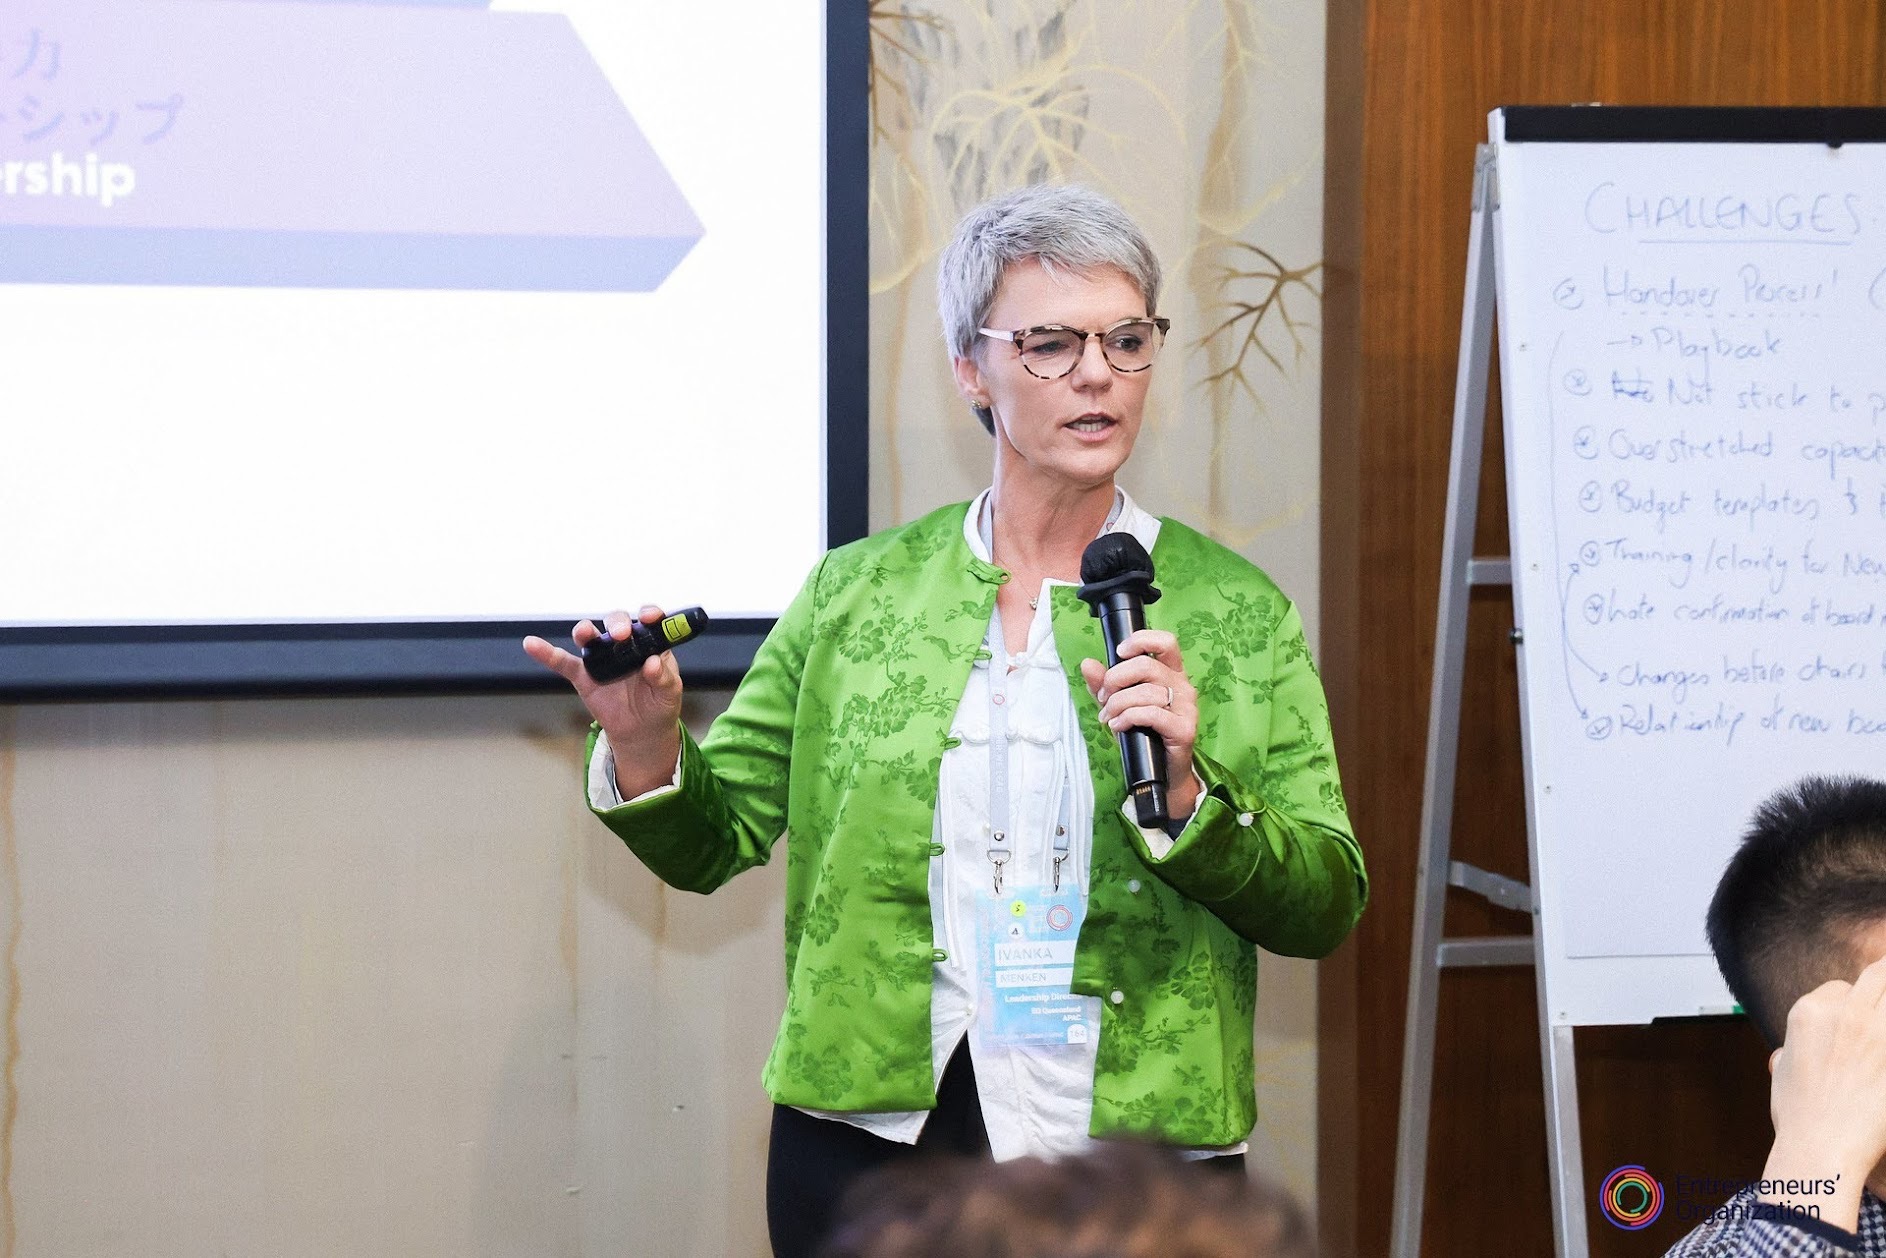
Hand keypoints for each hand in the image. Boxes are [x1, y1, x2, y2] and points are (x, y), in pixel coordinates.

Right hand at [523, 605, 683, 795]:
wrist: (642, 732)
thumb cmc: (660, 704)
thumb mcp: (670, 693)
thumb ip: (664, 677)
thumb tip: (653, 663)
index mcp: (649, 644)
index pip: (649, 621)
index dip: (649, 614)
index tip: (649, 616)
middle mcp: (624, 645)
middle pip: (616, 623)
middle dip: (617, 624)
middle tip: (621, 635)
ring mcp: (602, 659)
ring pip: (590, 637)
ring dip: (585, 631)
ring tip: (584, 633)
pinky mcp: (584, 676)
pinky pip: (563, 662)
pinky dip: (546, 653)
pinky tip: (532, 644)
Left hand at [1080, 629, 1198, 817]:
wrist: (1161, 773)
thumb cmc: (1143, 734)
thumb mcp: (1119, 705)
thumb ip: (1103, 684)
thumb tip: (1088, 664)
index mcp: (1171, 673)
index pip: (1166, 642)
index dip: (1141, 640)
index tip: (1119, 653)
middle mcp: (1182, 686)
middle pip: (1146, 665)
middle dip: (1115, 680)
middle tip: (1103, 699)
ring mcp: (1186, 707)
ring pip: (1145, 692)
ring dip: (1118, 704)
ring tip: (1109, 718)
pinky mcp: (1184, 728)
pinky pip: (1152, 714)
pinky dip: (1128, 718)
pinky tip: (1119, 726)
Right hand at [1760, 954, 1885, 1230]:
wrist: (1820, 1148)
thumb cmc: (1799, 1118)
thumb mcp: (1781, 1075)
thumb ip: (1789, 1055)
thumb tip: (1786, 1056)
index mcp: (1808, 1013)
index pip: (1841, 987)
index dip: (1853, 999)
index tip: (1863, 1016)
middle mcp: (1842, 1013)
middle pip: (1879, 974)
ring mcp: (1875, 1031)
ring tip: (1885, 1033)